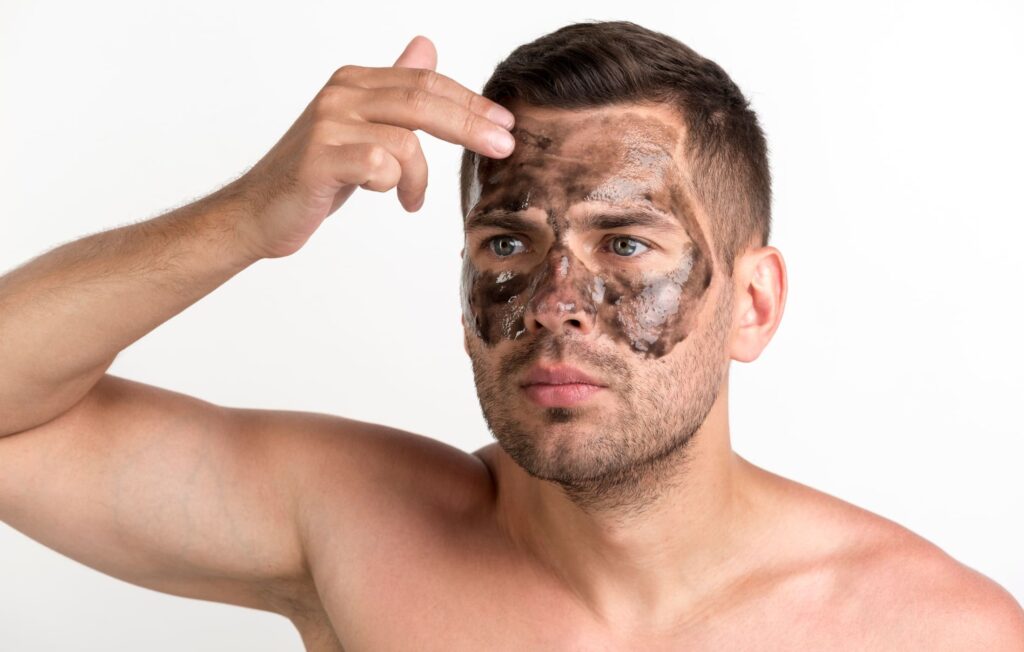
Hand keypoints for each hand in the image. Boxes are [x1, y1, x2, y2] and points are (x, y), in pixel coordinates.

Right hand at [231, 35, 515, 259]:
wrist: (259, 211)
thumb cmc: (314, 173)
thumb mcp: (360, 127)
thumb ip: (394, 90)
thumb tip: (426, 47)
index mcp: (354, 82)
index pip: (426, 81)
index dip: (470, 102)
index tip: (505, 124)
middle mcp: (341, 94)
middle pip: (423, 100)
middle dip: (470, 124)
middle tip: (503, 147)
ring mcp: (328, 124)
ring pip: (405, 140)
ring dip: (420, 177)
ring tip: (412, 198)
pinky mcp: (320, 158)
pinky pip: (379, 166)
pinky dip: (395, 185)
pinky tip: (390, 198)